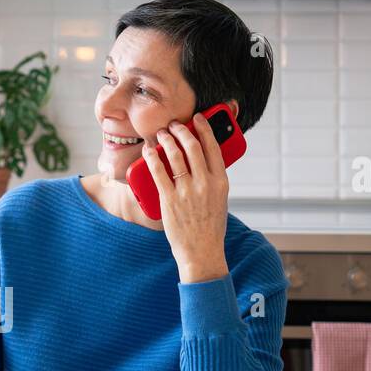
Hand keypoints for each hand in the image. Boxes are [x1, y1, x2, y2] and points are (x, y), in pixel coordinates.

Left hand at [142, 112, 230, 283]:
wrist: (201, 252)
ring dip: (166, 139)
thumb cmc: (210, 227)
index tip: (198, 119)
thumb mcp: (220, 201)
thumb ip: (212, 181)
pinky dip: (152, 157)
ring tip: (161, 134)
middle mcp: (205, 183)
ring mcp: (187, 191)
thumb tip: (201, 162)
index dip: (205, 128)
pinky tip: (149, 150)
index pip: (213, 147)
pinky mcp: (169, 200)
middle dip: (181, 130)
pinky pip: (158, 171)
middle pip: (192, 146)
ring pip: (174, 155)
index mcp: (221, 182)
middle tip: (174, 125)